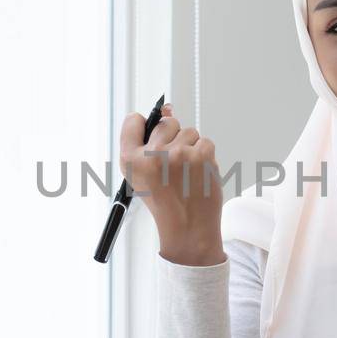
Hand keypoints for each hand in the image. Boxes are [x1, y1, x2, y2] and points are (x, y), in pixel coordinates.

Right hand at [118, 104, 225, 265]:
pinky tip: (198, 173)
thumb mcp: (142, 175)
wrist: (188, 228)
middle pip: (167, 122)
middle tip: (173, 163)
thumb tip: (168, 109)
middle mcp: (152, 155)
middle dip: (173, 138)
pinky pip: (205, 141)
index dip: (143, 126)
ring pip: (189, 131)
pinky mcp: (201, 156)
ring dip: (191, 148)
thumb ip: (148, 142)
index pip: (132, 121)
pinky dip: (205, 155)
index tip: (150, 137)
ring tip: (187, 172)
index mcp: (131, 160)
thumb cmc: (165, 202)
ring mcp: (178, 154)